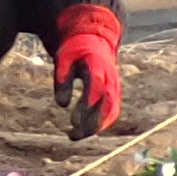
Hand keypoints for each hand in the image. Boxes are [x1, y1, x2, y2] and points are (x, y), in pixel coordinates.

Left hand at [50, 8, 123, 137]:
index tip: (73, 121)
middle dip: (92, 122)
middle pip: (106, 104)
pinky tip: (85, 132)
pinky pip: (112, 111)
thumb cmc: (75, 50)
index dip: (87, 106)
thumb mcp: (63, 58)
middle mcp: (110, 78)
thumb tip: (62, 104)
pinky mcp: (114, 93)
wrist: (94, 40)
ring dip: (95, 126)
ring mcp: (115, 86)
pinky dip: (101, 123)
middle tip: (73, 134)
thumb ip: (61, 79)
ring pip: (111, 111)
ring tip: (74, 136)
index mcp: (97, 66)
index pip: (96, 89)